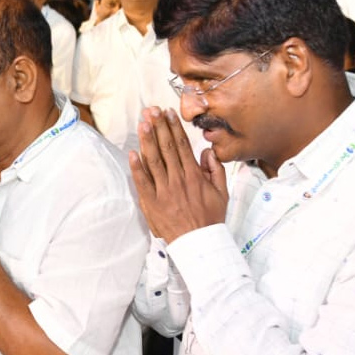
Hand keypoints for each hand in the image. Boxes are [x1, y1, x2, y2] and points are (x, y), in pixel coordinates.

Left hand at [129, 107, 228, 242]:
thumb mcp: (222, 193)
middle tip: (152, 111)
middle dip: (159, 127)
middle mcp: (178, 180)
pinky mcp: (152, 203)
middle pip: (166, 148)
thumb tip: (207, 151)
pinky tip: (132, 153)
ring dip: (147, 140)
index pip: (182, 146)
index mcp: (194, 176)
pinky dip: (137, 167)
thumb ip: (216, 170)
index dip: (174, 128)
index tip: (168, 113)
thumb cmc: (210, 219)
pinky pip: (143, 182)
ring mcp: (164, 191)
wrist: (199, 244)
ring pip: (154, 161)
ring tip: (143, 123)